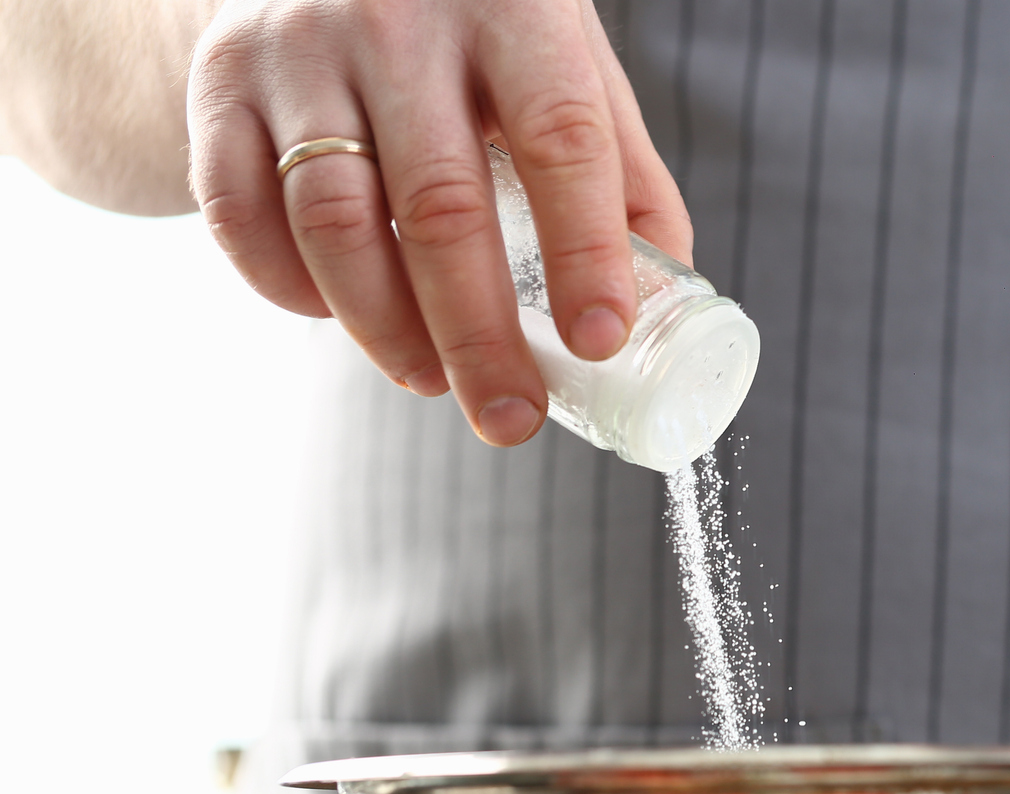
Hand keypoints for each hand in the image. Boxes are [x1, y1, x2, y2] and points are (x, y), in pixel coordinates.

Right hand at [187, 0, 692, 445]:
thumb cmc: (475, 26)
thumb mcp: (563, 60)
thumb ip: (620, 166)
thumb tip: (670, 293)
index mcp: (511, 6)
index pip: (562, 140)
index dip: (586, 252)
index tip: (599, 342)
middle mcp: (398, 17)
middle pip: (442, 207)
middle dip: (480, 336)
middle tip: (512, 417)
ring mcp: (298, 47)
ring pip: (335, 222)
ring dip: (385, 327)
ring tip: (432, 379)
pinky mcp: (220, 80)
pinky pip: (238, 211)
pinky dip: (288, 288)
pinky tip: (339, 318)